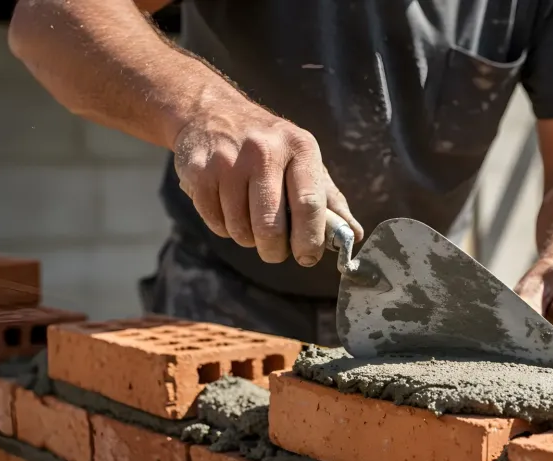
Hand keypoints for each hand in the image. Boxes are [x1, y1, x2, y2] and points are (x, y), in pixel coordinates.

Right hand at [172, 98, 362, 265]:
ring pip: (241, 230)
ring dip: (248, 237)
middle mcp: (264, 151)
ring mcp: (228, 161)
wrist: (211, 111)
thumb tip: (353, 236)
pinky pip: (216, 223)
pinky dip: (224, 228)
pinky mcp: (199, 172)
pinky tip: (228, 207)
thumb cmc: (269, 146)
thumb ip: (329, 200)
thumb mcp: (304, 160)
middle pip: (271, 226)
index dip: (309, 240)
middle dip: (275, 250)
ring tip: (250, 217)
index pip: (309, 204)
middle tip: (276, 250)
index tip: (308, 257)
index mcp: (299, 147)